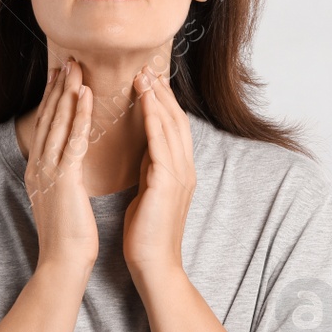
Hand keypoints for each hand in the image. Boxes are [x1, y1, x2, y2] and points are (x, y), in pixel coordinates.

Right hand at [22, 58, 97, 279]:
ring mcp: (48, 171)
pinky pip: (71, 139)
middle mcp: (38, 166)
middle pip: (47, 117)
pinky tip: (85, 94)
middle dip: (57, 87)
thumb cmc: (69, 237)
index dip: (53, 99)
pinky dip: (77, 114)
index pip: (46, 127)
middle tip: (67, 60)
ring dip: (66, 91)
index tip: (61, 76)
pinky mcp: (63, 178)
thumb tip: (70, 165)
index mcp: (38, 171)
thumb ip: (63, 179)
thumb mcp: (63, 200)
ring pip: (57, 122)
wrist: (64, 263)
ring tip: (75, 66)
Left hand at [123, 66, 195, 288]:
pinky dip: (155, 119)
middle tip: (148, 66)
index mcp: (179, 171)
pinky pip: (162, 143)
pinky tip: (146, 102)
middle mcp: (185, 168)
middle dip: (162, 92)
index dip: (162, 102)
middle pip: (176, 120)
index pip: (173, 127)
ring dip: (158, 98)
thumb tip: (145, 149)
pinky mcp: (169, 183)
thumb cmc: (146, 234)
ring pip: (171, 126)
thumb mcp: (148, 192)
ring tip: (145, 75)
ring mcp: (180, 175)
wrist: (153, 265)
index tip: (149, 79)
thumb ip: (151, 169)